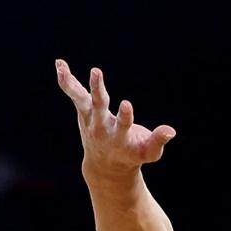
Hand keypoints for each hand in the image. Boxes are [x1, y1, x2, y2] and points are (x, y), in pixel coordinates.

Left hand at [55, 59, 176, 179]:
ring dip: (72, 84)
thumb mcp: (149, 153)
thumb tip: (170, 131)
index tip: (126, 104)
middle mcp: (102, 127)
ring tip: (62, 68)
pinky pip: (74, 93)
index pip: (123, 125)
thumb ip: (158, 141)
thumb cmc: (132, 156)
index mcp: (120, 138)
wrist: (106, 165)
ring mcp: (90, 119)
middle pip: (99, 106)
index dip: (125, 115)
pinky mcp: (84, 111)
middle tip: (96, 71)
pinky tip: (60, 64)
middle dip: (98, 90)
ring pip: (81, 100)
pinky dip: (67, 80)